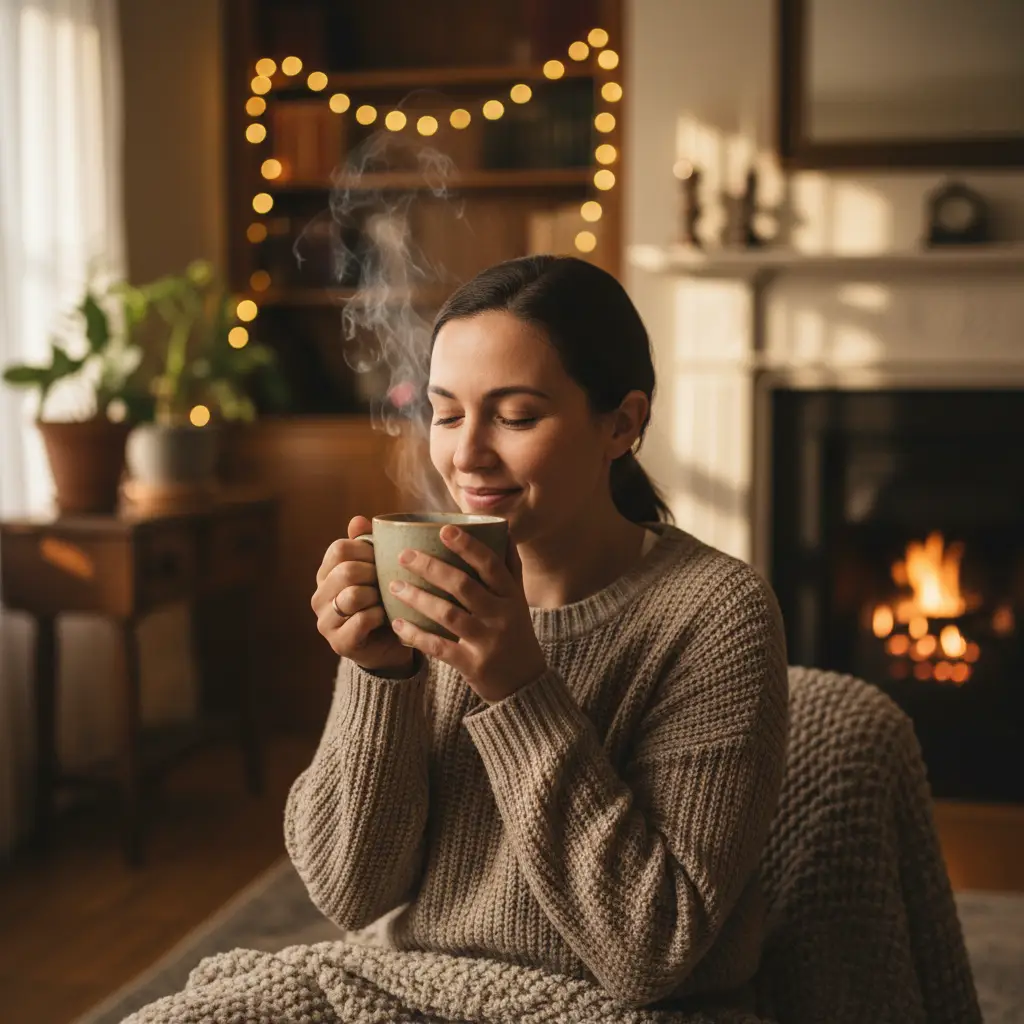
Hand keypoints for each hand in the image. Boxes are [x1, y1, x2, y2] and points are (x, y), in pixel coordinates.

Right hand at [311, 515, 416, 677]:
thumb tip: (358, 520)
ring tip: (387, 601)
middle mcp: (319, 596)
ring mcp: (325, 621)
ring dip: (377, 596)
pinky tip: (387, 618)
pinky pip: (362, 620)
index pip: (339, 549)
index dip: (367, 550)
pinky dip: (380, 616)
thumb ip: (367, 545)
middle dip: (374, 574)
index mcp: (326, 574)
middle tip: (389, 582)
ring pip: (352, 595)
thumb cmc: (384, 601)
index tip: (384, 560)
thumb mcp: (378, 570)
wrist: (389, 645)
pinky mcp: (339, 642)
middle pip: (346, 570)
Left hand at [386, 525, 546, 702]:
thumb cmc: (516, 633)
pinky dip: (416, 635)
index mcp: (511, 596)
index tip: (444, 529)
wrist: (525, 685)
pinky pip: (440, 647)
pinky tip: (397, 623)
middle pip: (464, 586)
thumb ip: (509, 567)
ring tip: (394, 586)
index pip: (490, 565)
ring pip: (448, 615)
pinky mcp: (473, 665)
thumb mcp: (518, 601)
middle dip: (431, 567)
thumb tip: (502, 528)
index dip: (468, 546)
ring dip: (419, 598)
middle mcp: (501, 616)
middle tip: (404, 554)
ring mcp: (487, 641)